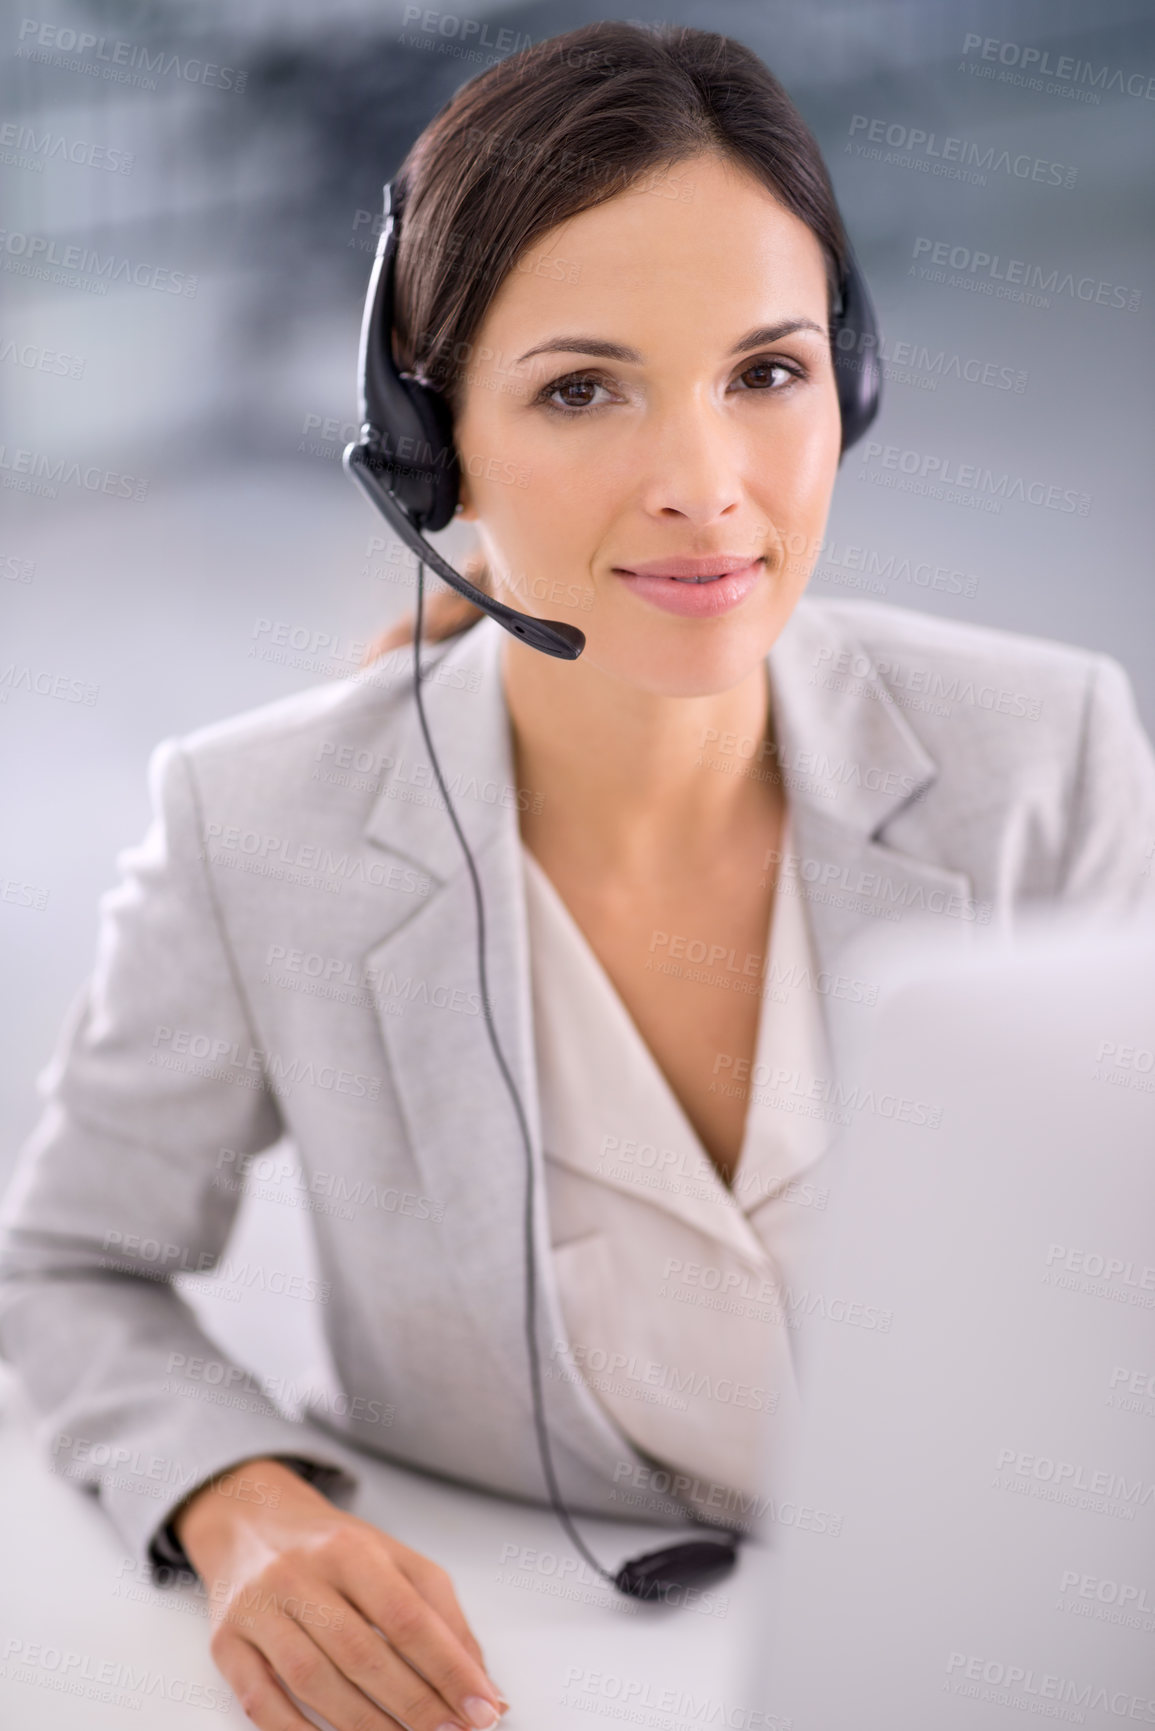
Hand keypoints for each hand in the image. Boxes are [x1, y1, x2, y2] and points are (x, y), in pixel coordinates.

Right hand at [173, 1456, 509, 1730]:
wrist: (250, 1520)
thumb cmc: (333, 1548)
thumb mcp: (393, 1558)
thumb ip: (440, 1612)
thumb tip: (480, 1681)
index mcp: (350, 1548)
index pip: (407, 1615)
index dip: (448, 1667)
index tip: (484, 1708)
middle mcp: (299, 1573)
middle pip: (361, 1653)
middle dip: (414, 1705)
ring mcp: (258, 1609)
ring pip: (313, 1681)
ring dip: (364, 1727)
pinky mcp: (226, 1643)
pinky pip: (260, 1703)